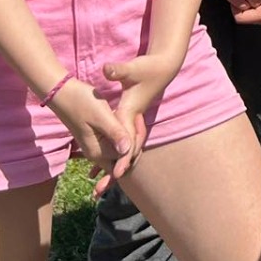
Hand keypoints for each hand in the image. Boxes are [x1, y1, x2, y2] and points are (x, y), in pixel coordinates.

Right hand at [50, 79, 138, 195]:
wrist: (62, 93)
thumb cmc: (81, 101)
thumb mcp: (101, 116)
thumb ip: (114, 133)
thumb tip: (127, 151)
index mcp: (98, 152)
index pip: (126, 157)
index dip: (137, 141)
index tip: (138, 118)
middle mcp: (97, 155)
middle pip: (124, 158)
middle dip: (136, 141)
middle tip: (138, 117)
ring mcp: (96, 148)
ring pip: (121, 151)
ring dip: (131, 137)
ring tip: (135, 117)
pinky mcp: (97, 140)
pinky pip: (115, 144)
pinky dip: (124, 135)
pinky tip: (129, 120)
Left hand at [101, 51, 181, 182]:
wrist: (162, 69)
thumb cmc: (146, 69)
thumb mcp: (130, 70)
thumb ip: (118, 71)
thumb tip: (106, 69)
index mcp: (130, 114)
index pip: (128, 142)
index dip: (122, 159)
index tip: (115, 175)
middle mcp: (132, 123)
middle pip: (124, 154)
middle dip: (113, 173)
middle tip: (97, 192)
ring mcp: (132, 125)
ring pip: (122, 152)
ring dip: (111, 168)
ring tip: (97, 188)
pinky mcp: (129, 123)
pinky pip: (120, 145)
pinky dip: (112, 157)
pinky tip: (100, 168)